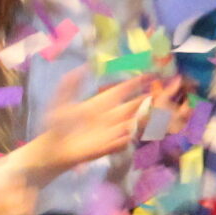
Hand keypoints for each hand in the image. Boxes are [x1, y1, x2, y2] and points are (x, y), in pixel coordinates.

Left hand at [28, 72, 157, 173]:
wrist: (52, 148)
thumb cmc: (56, 125)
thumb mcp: (61, 100)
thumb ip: (70, 83)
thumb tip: (84, 66)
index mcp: (101, 103)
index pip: (122, 90)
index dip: (135, 82)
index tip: (150, 74)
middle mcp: (110, 116)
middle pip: (135, 106)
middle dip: (149, 99)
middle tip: (163, 92)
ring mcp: (111, 131)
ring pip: (134, 123)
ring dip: (144, 117)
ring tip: (156, 111)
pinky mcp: (108, 147)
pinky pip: (122, 141)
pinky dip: (127, 137)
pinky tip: (128, 132)